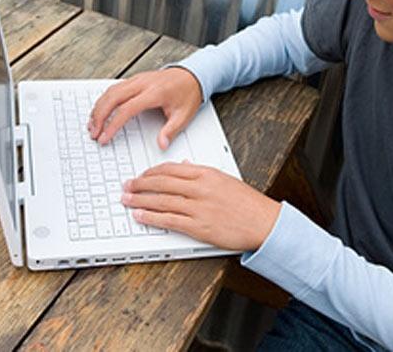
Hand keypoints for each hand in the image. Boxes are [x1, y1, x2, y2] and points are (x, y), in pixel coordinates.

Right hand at [88, 67, 202, 148]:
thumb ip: (171, 131)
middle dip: (99, 116)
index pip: (126, 109)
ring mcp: (137, 80)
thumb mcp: (184, 115)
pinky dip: (103, 100)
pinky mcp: (134, 79)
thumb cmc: (188, 93)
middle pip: (112, 98)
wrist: (192, 75)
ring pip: (110, 91)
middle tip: (93, 132)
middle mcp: (142, 83)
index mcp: (154, 92)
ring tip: (92, 124)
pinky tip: (99, 111)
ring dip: (98, 108)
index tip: (105, 137)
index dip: (113, 124)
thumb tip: (161, 144)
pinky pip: (113, 88)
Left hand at [121, 162, 280, 250]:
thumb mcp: (225, 180)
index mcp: (206, 174)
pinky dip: (151, 217)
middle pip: (161, 183)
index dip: (150, 172)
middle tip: (127, 186)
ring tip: (127, 200)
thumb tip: (185, 167)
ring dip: (140, 200)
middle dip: (140, 184)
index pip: (170, 169)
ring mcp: (199, 208)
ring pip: (161, 201)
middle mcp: (200, 188)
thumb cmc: (249, 203)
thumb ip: (202, 173)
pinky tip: (140, 215)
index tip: (141, 175)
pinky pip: (169, 220)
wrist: (266, 224)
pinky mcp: (199, 226)